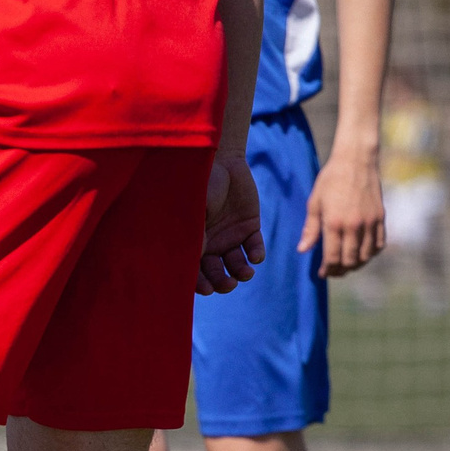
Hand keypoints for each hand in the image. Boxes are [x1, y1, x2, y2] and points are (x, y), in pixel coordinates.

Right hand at [197, 149, 263, 294]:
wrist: (222, 160)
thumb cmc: (200, 185)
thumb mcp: (192, 211)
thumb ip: (192, 234)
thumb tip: (192, 260)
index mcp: (193, 243)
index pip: (194, 271)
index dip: (199, 283)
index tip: (206, 290)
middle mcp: (212, 244)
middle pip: (216, 273)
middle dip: (222, 282)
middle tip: (228, 285)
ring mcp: (231, 236)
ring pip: (237, 264)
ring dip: (241, 272)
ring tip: (245, 273)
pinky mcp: (250, 226)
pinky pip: (254, 247)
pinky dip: (256, 254)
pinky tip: (255, 257)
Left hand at [301, 152, 384, 274]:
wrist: (356, 159)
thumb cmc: (331, 179)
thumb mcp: (315, 202)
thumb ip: (310, 229)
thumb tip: (302, 250)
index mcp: (334, 223)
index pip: (333, 257)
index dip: (328, 269)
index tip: (323, 273)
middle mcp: (354, 225)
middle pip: (350, 261)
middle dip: (340, 270)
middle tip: (333, 271)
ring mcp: (370, 222)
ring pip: (366, 255)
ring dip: (356, 264)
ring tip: (347, 264)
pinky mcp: (380, 217)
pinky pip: (379, 243)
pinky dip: (371, 253)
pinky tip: (362, 253)